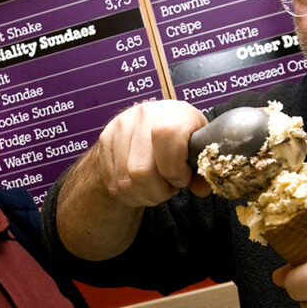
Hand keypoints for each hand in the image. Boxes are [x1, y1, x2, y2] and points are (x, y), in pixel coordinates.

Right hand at [94, 100, 209, 207]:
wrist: (152, 124)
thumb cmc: (182, 138)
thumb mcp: (199, 149)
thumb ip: (201, 171)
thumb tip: (201, 189)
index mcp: (175, 112)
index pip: (167, 135)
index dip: (174, 168)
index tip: (182, 179)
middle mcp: (145, 114)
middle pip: (141, 169)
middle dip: (158, 191)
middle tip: (168, 188)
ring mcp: (121, 125)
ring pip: (125, 181)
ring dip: (143, 195)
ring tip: (156, 188)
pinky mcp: (105, 139)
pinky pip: (113, 182)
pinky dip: (129, 194)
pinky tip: (141, 187)